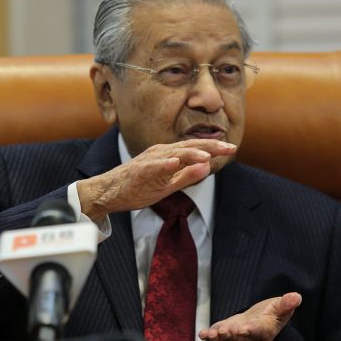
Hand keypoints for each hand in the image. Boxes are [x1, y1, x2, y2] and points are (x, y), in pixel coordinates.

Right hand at [76, 139, 235, 220]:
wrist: (108, 192)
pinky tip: (175, 163)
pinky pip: (152, 167)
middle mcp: (160, 153)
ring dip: (190, 154)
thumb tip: (207, 168)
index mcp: (168, 155)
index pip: (195, 150)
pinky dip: (164, 164)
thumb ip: (186, 176)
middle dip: (209, 147)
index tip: (233, 149)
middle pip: (188, 147)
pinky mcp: (137, 172)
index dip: (214, 149)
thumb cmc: (137, 187)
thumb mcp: (167, 185)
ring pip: (173, 154)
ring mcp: (148, 161)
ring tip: (207, 155)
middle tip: (229, 148)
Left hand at [199, 292, 301, 340]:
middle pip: (241, 339)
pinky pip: (219, 339)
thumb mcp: (280, 307)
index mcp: (265, 329)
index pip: (260, 331)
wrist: (260, 323)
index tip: (245, 328)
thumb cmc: (271, 314)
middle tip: (224, 331)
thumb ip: (286, 304)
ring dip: (220, 338)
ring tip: (212, 334)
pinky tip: (203, 334)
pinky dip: (211, 337)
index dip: (252, 330)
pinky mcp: (227, 337)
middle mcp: (251, 338)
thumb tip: (297, 296)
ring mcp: (238, 339)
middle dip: (232, 335)